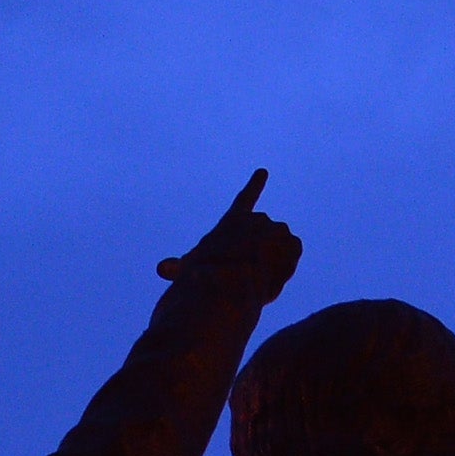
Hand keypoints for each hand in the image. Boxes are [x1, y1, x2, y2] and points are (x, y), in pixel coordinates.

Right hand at [157, 168, 301, 299]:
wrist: (232, 285)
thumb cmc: (205, 281)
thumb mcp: (190, 273)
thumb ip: (179, 269)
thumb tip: (160, 269)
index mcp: (233, 222)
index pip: (246, 198)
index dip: (255, 185)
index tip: (264, 171)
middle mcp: (255, 220)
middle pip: (264, 233)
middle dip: (262, 248)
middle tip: (251, 268)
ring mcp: (274, 228)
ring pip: (280, 242)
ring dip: (274, 256)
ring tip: (260, 273)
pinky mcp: (290, 240)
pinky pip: (294, 249)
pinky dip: (288, 260)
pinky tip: (276, 272)